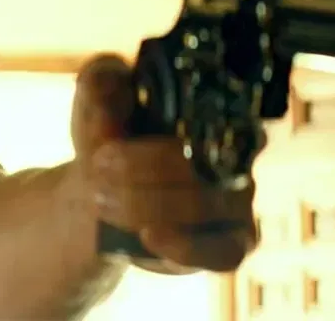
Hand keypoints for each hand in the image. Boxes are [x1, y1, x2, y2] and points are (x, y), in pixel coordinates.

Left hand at [70, 54, 260, 273]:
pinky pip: (222, 253)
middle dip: (138, 169)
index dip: (155, 132)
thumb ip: (100, 82)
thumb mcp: (96, 101)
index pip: (208, 116)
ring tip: (100, 200)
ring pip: (202, 204)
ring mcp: (238, 203)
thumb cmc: (109, 137)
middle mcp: (236, 157)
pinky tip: (146, 235)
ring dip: (145, 204)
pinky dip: (184, 246)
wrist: (101, 191)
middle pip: (197, 162)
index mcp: (213, 115)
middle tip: (97, 170)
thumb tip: (105, 89)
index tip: (103, 149)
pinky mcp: (229, 245)